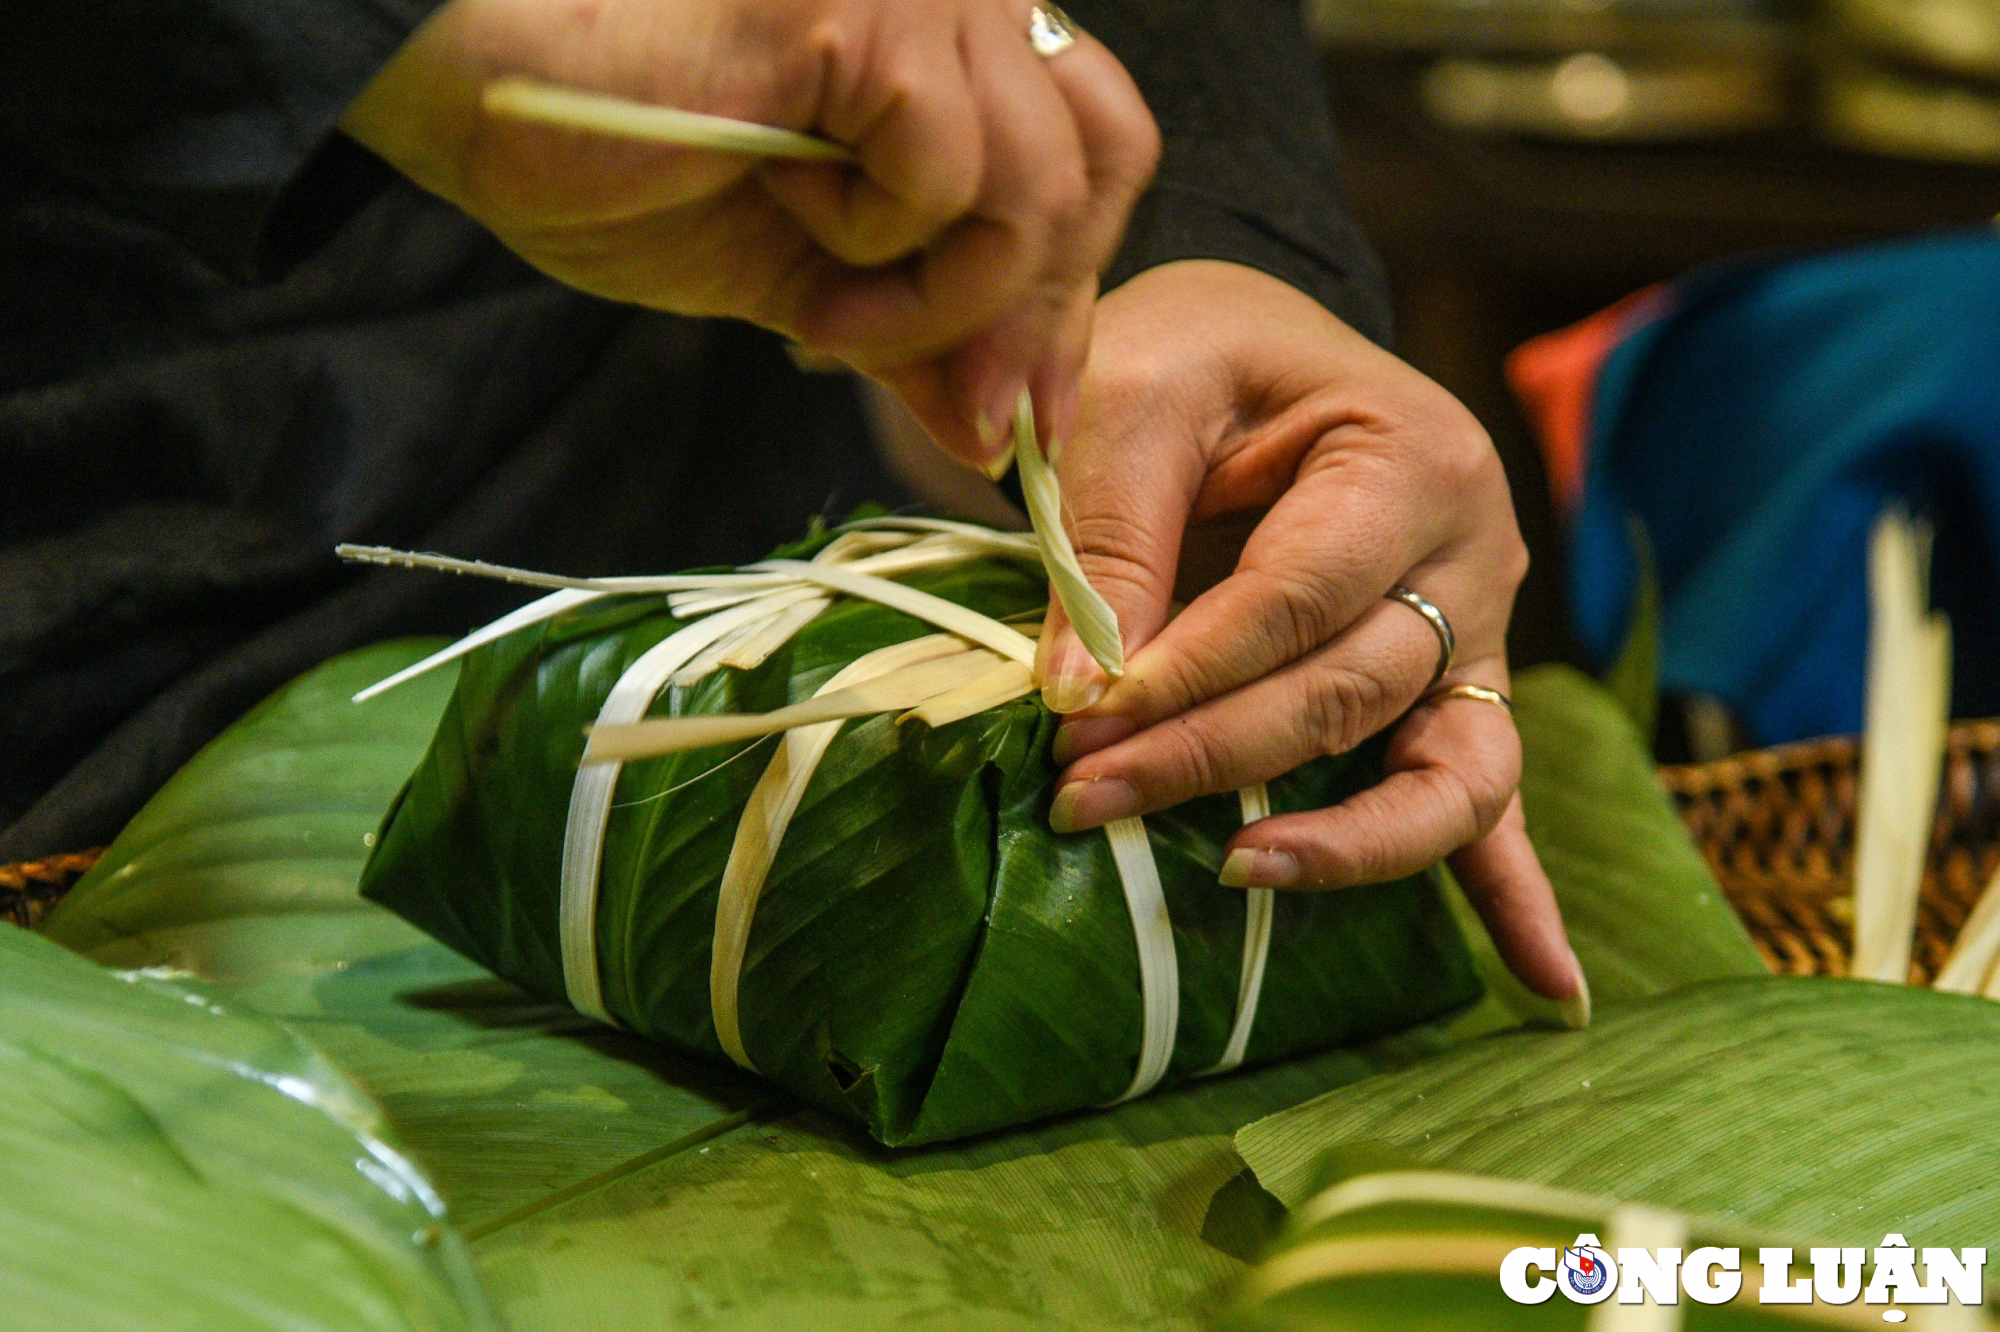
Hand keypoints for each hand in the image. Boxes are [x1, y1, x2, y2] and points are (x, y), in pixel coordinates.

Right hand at [340, 0, 1157, 464]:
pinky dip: (875, 240)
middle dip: (1033, 311)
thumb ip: (913, 335)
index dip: (1070, 287)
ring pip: (1033, 186)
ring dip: (936, 293)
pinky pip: (947, 173)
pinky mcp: (869, 12)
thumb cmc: (611, 154)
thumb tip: (1000, 433)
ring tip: (825, 295)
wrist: (470, 86)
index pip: (1094, 152)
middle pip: (1100, 164)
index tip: (1022, 412)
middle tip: (963, 406)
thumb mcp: (797, 276)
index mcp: (951, 41)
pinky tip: (784, 206)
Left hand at [1036, 260, 1581, 1005]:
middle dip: (1211, 756)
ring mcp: (1476, 637)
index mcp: (1411, 456)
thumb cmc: (1194, 356)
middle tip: (1082, 795)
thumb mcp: (1137, 392)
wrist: (1250, 348)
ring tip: (1239, 870)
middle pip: (1353, 692)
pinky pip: (1488, 803)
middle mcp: (1472, 556)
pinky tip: (1550, 992)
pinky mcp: (1454, 695)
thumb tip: (1083, 695)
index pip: (1298, 597)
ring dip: (1343, 844)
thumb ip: (1115, 534)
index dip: (1189, 671)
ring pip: (1445, 772)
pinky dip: (1515, 897)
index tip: (1078, 719)